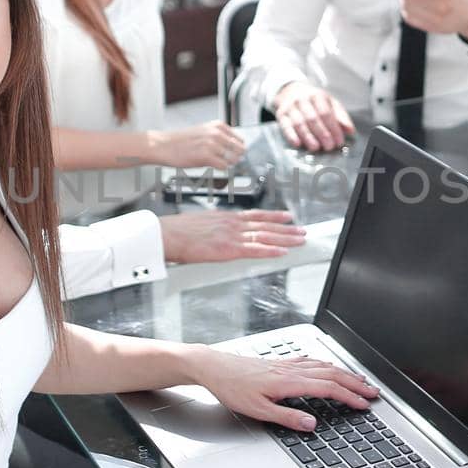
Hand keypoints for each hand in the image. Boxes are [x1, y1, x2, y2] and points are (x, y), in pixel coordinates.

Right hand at [148, 121, 246, 168]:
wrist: (163, 145)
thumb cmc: (181, 141)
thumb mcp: (203, 132)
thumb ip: (219, 137)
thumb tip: (234, 149)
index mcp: (218, 126)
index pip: (240, 140)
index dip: (237, 150)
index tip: (233, 155)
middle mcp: (217, 133)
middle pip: (240, 150)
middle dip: (235, 158)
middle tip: (227, 162)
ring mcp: (212, 144)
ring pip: (233, 159)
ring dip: (228, 164)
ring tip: (216, 164)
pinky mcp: (206, 156)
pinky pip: (224, 167)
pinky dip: (221, 169)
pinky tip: (212, 167)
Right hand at [160, 208, 306, 262]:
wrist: (166, 235)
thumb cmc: (177, 231)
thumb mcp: (200, 222)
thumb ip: (214, 226)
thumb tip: (219, 231)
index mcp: (225, 218)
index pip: (256, 216)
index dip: (274, 216)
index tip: (287, 216)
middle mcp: (232, 224)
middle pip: (265, 225)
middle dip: (286, 228)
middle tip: (302, 230)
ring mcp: (231, 236)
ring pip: (265, 236)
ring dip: (285, 238)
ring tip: (299, 240)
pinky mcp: (228, 249)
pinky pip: (254, 250)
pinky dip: (270, 250)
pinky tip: (282, 251)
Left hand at [186, 347, 379, 430]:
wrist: (214, 367)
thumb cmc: (232, 388)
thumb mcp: (258, 410)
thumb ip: (287, 417)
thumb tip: (311, 423)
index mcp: (289, 382)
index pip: (329, 388)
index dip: (349, 397)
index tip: (364, 404)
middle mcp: (291, 370)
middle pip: (332, 374)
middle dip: (355, 383)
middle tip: (373, 392)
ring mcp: (286, 364)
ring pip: (323, 365)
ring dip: (345, 372)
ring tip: (359, 379)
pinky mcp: (280, 362)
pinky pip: (310, 361)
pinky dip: (326, 364)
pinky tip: (328, 366)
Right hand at [273, 81, 354, 150]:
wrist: (290, 91)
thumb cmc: (313, 101)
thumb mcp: (329, 103)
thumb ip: (340, 117)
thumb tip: (350, 130)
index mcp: (317, 96)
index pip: (326, 113)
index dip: (333, 128)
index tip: (339, 140)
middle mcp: (302, 100)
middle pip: (313, 119)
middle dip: (322, 134)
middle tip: (329, 146)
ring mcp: (290, 107)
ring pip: (299, 123)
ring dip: (308, 137)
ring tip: (315, 147)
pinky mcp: (281, 115)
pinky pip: (285, 126)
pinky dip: (291, 136)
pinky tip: (298, 144)